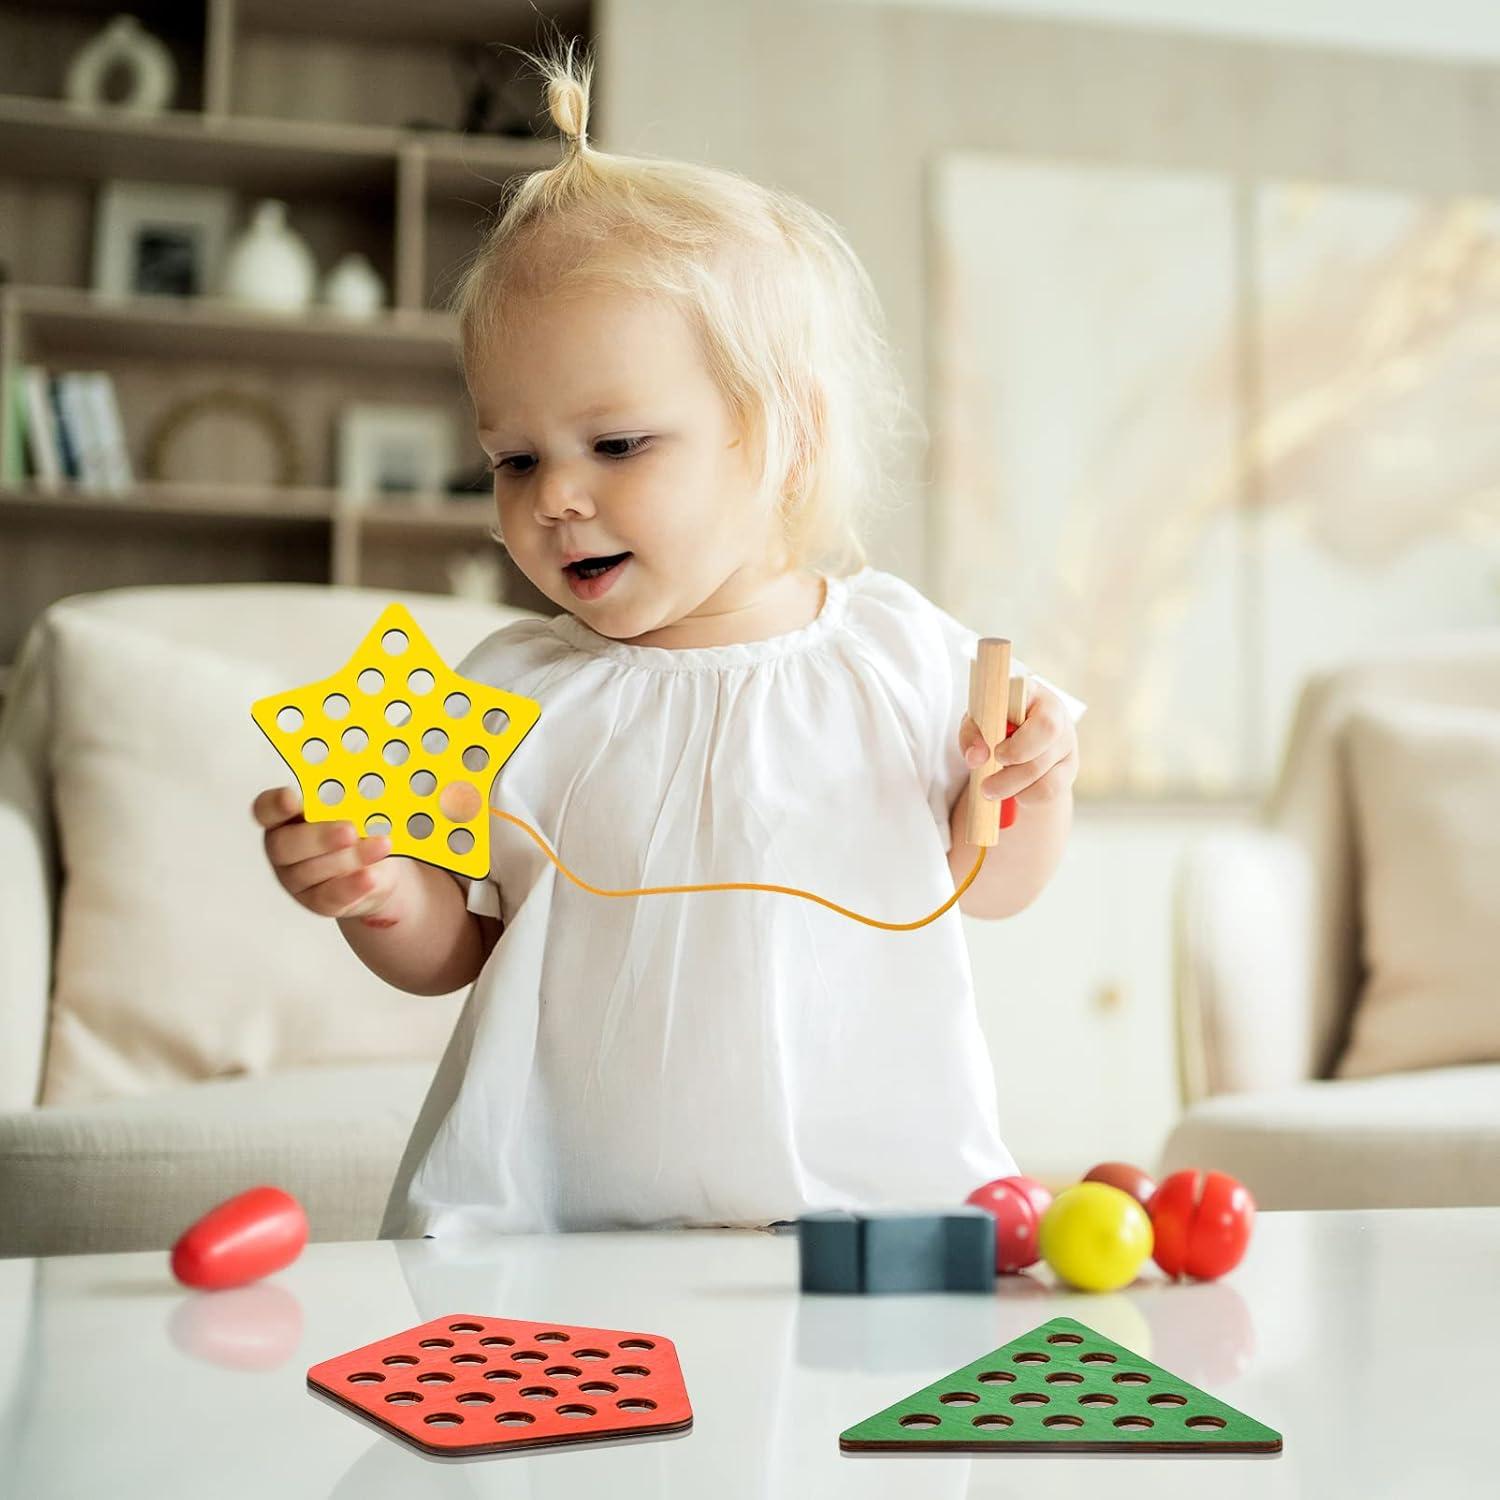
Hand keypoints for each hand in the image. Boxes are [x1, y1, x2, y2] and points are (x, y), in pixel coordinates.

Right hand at [252, 786, 407, 919]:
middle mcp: (284, 848)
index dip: (275, 805)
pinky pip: (329, 897)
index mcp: (287, 817)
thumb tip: (363, 792)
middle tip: (349, 830)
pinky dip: (352, 886)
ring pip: (310, 871)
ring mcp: (296, 879)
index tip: (290, 799)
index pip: (267, 809)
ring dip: (349, 858)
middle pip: (284, 845)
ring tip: (380, 846)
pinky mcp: (317, 901)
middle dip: (319, 837)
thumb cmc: (360, 832)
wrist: (377, 871)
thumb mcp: (358, 810)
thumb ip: (351, 801)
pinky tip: (370, 877)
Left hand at [958, 679, 1078, 807]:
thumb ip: (972, 734)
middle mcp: (1056, 716)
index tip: (996, 752)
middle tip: (986, 780)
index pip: (1036, 706)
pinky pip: (1049, 790)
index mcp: (1033, 694)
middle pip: (1045, 737)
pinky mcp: (1068, 770)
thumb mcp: (977, 722)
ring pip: (1045, 772)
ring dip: (1012, 786)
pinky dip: (1026, 796)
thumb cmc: (994, 725)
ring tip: (989, 790)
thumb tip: (976, 757)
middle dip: (1012, 764)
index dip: (1016, 735)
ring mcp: (1066, 744)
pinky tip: (1013, 791)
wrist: (1014, 746)